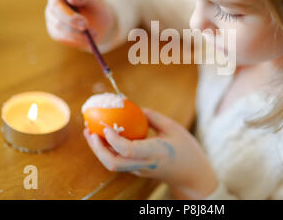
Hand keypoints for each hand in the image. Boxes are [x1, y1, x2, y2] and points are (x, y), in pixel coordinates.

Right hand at [37, 0, 116, 49]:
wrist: (100, 26)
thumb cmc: (97, 8)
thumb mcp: (96, 0)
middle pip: (55, 7)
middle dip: (71, 17)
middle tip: (86, 24)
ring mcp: (52, 15)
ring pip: (59, 23)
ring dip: (77, 29)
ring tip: (93, 32)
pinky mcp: (55, 31)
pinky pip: (63, 35)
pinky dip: (77, 37)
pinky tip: (87, 37)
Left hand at [83, 108, 217, 198]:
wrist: (193, 175)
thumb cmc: (186, 149)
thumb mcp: (173, 128)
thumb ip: (153, 117)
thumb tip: (134, 107)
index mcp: (156, 152)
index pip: (128, 150)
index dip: (113, 139)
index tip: (106, 126)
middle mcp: (145, 164)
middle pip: (113, 163)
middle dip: (97, 148)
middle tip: (90, 131)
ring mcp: (140, 171)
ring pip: (113, 164)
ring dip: (99, 150)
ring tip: (91, 132)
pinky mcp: (138, 171)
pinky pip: (119, 161)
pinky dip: (108, 150)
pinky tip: (105, 137)